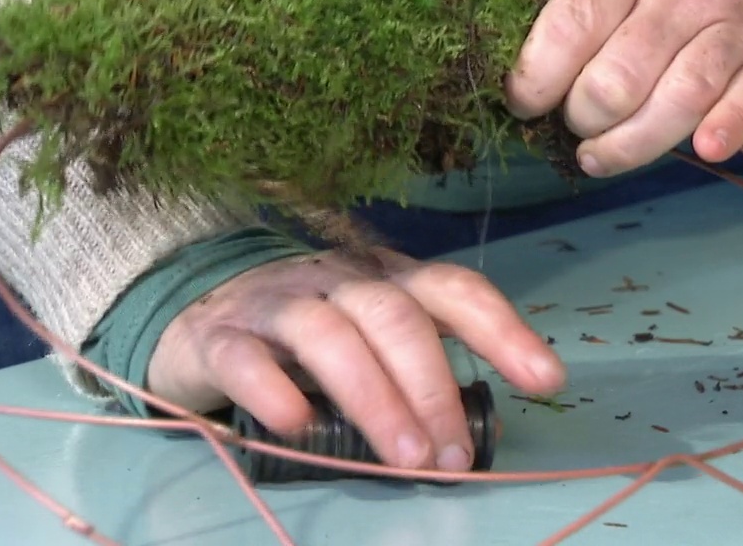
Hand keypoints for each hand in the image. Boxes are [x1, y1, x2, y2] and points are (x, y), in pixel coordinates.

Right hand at [146, 248, 564, 470]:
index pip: (454, 290)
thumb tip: (480, 432)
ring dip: (375, 400)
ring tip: (405, 460)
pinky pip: (246, 359)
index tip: (545, 379)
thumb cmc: (306, 338)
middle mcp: (337, 282)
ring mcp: (276, 305)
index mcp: (386, 281)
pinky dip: (273, 391)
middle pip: (395, 317)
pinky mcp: (219, 337)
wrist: (197, 312)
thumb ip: (419, 374)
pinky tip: (297, 426)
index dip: (503, 330)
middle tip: (453, 455)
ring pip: (331, 337)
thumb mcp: (372, 342)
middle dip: (433, 387)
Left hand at [506, 0, 742, 177]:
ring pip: (680, 96)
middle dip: (583, 116)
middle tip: (576, 125)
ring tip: (598, 157)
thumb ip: (585, 15)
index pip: (577, 21)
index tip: (524, 102)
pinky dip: (727, 127)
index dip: (538, 74)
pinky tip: (704, 149)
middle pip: (622, 75)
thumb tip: (529, 88)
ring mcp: (736, 25)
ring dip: (631, 143)